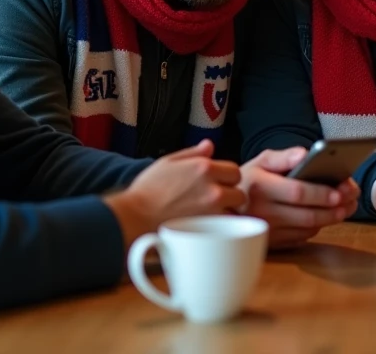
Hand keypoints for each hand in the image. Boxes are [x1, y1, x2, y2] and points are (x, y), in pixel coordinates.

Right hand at [104, 140, 244, 248]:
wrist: (135, 218)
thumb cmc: (147, 191)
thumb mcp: (168, 162)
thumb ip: (192, 153)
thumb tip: (209, 145)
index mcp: (205, 168)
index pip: (234, 171)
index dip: (227, 178)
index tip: (218, 185)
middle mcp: (214, 188)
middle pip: (239, 192)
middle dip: (231, 196)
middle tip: (216, 203)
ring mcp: (213, 210)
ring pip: (235, 212)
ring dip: (228, 214)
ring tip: (212, 217)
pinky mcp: (210, 230)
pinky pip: (227, 229)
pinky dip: (223, 230)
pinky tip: (210, 230)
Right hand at [240, 148, 359, 248]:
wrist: (225, 209)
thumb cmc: (249, 180)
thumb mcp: (260, 161)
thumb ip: (283, 156)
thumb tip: (304, 154)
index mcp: (260, 187)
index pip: (297, 192)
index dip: (321, 193)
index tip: (341, 190)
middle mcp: (263, 211)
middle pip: (307, 214)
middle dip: (334, 208)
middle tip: (352, 199)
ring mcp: (267, 231)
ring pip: (308, 228)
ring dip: (331, 219)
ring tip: (347, 207)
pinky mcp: (272, 244)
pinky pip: (302, 238)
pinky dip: (318, 227)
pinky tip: (328, 216)